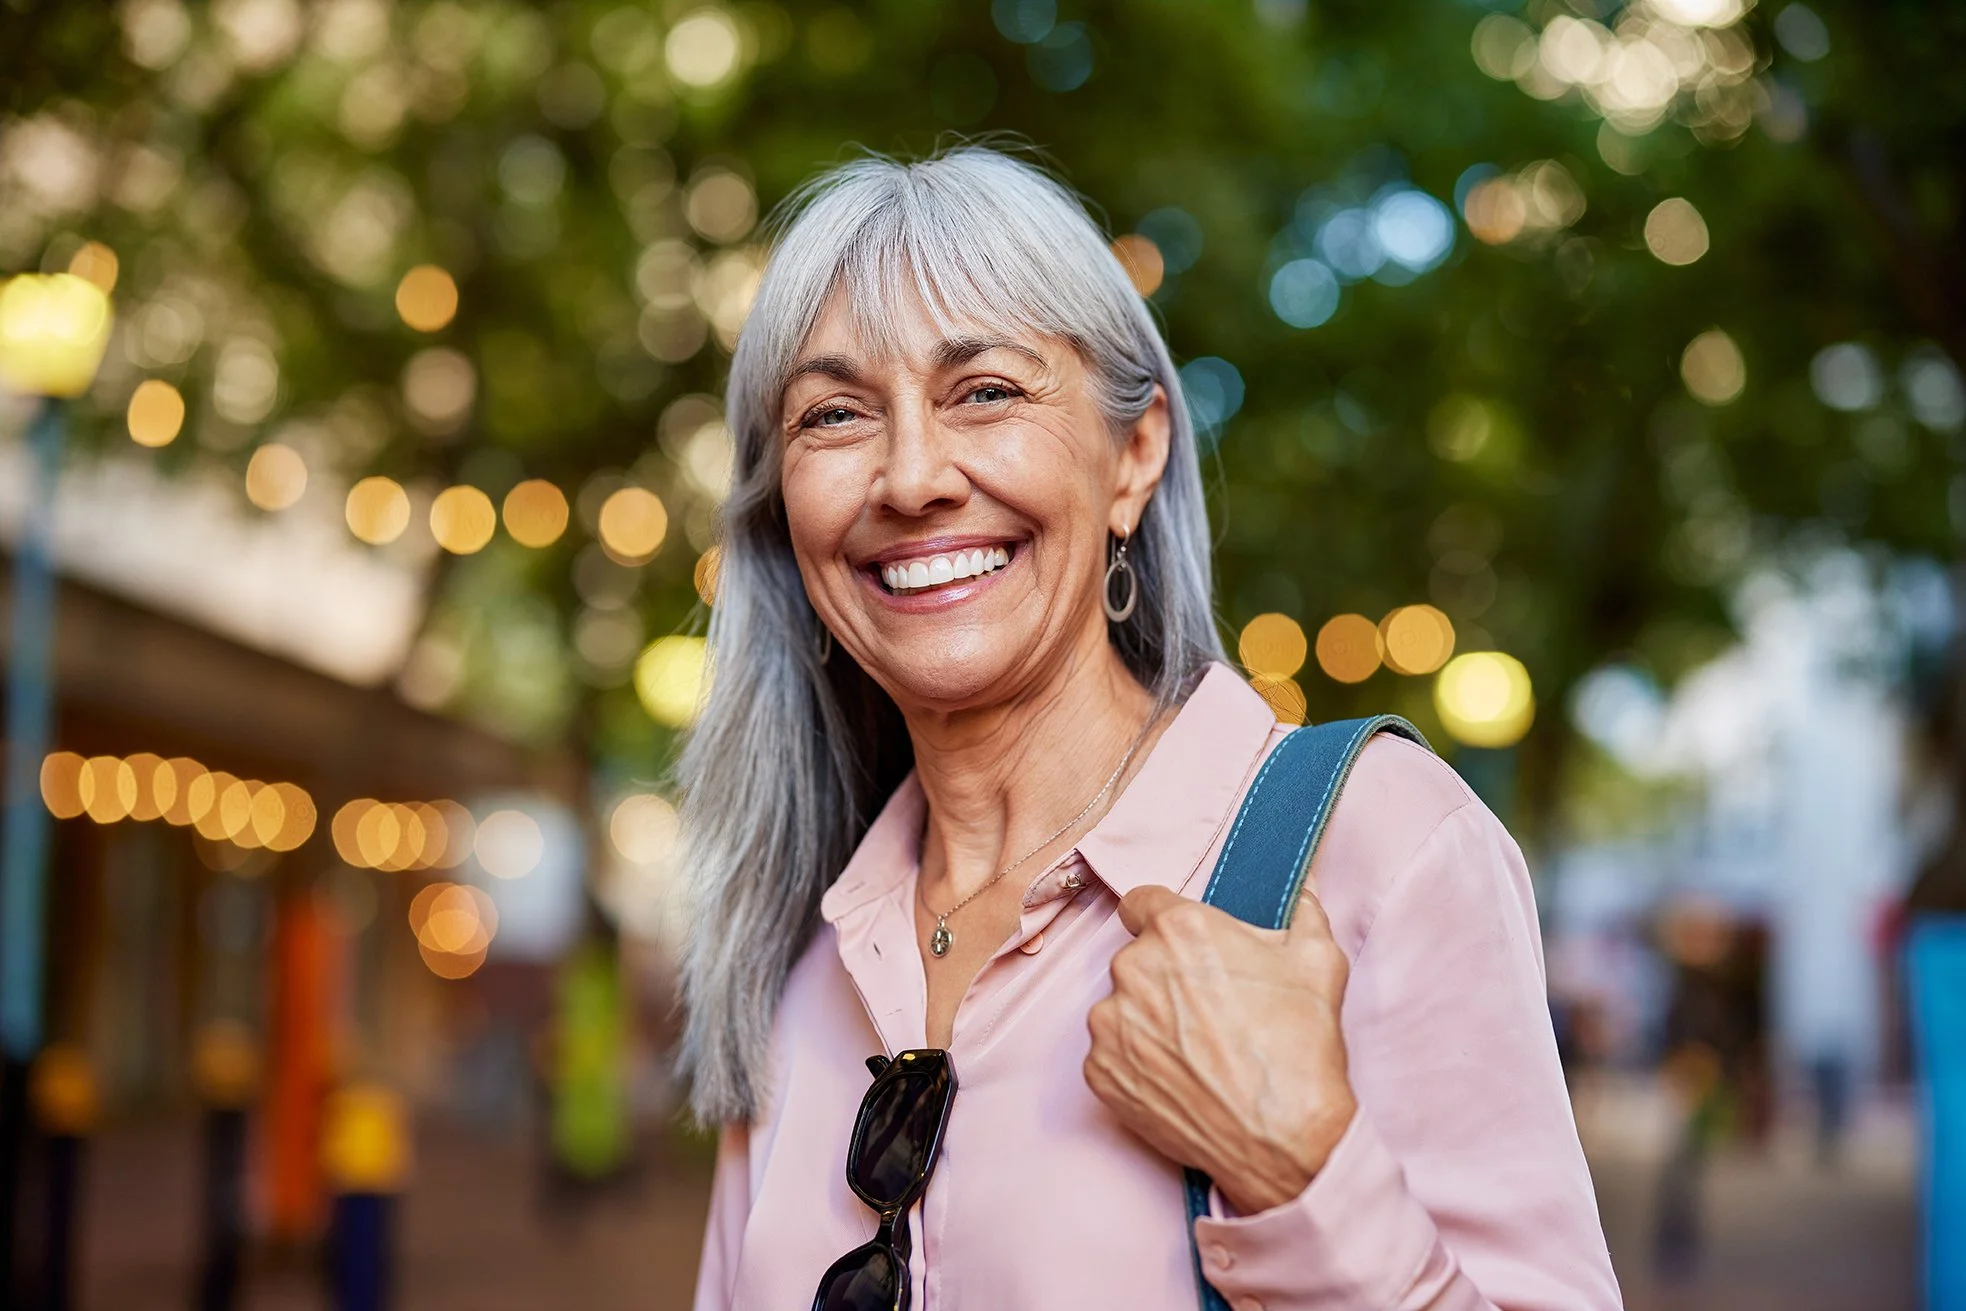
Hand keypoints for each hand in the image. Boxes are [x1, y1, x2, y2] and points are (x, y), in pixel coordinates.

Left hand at [1083, 883, 1356, 1215]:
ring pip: (1121, 1007)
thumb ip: (1303, 910)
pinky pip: (1111, 1053)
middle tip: (1206, 1007)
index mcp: (1177, 928)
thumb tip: (1303, 886)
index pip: (1142, 902)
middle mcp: (1132, 968)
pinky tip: (1179, 1077)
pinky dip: (1136, 1062)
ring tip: (1195, 1049)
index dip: (1161, 919)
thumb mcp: (1318, 961)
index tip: (1178, 943)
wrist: (1284, 1137)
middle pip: (1136, 958)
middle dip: (1164, 975)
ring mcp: (1109, 1023)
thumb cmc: (1299, 1047)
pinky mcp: (1099, 1072)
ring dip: (1148, 1019)